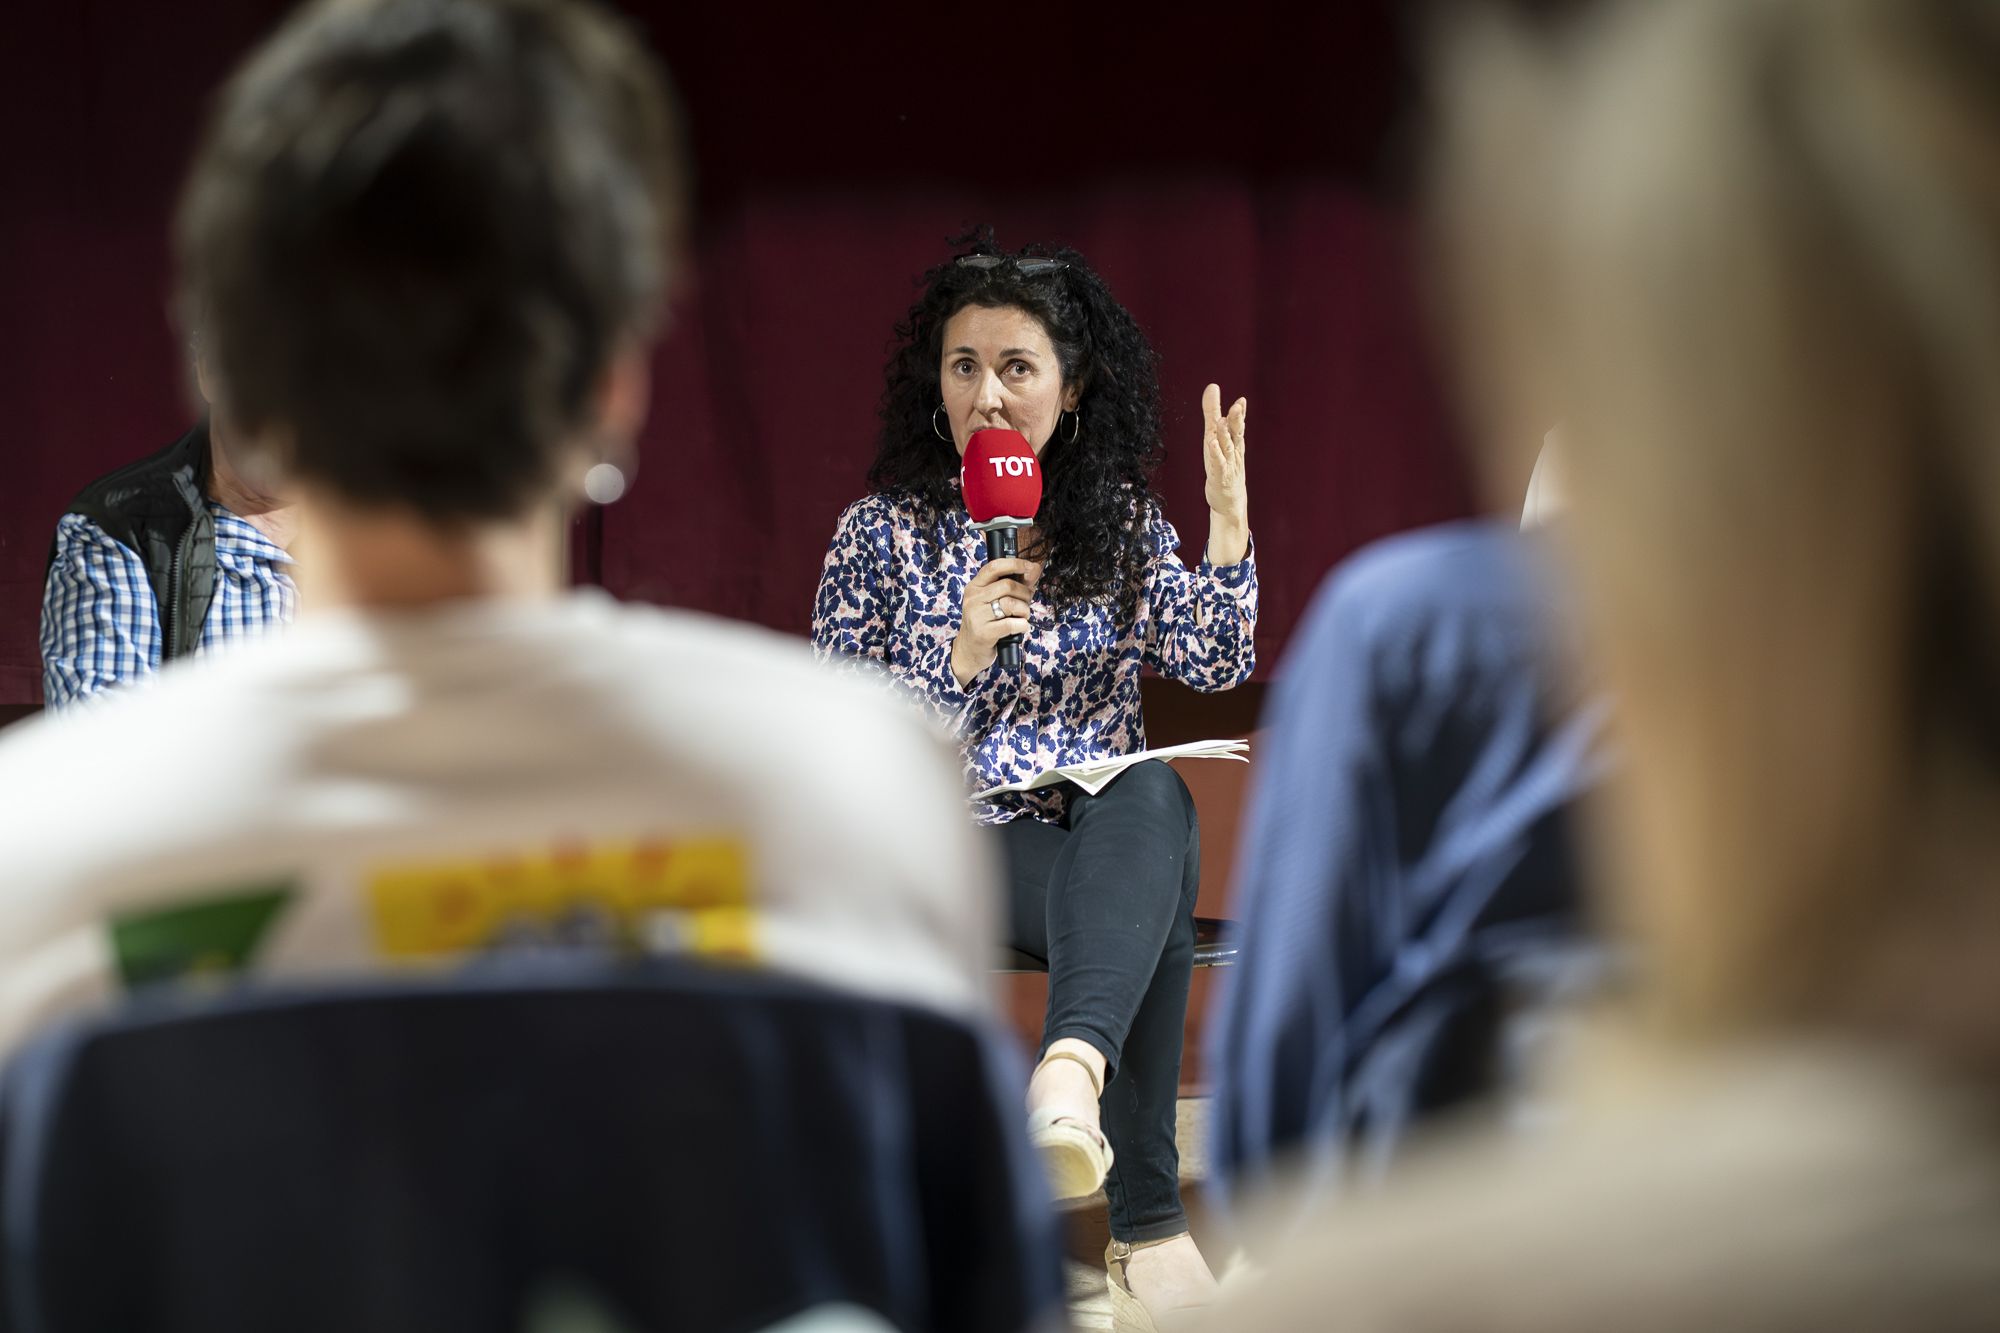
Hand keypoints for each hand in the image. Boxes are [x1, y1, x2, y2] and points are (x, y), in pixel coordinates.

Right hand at [952, 555, 1041, 686]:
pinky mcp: (984, 633)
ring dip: (1024, 610)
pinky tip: (1020, 627)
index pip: (995, 566)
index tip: (1030, 568)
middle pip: (1008, 585)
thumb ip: (1011, 585)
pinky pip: (1012, 624)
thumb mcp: (992, 600)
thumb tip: (1034, 569)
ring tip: (1022, 616)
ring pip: (1011, 604)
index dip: (1015, 564)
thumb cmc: (985, 622)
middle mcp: (973, 599)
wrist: (968, 650)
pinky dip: (1022, 625)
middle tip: (1027, 602)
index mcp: (975, 587)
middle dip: (1025, 593)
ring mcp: (977, 616)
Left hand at [1202, 383, 1247, 524]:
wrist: (1229, 499)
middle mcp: (1233, 452)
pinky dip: (1215, 454)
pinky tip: (1212, 444)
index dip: (1240, 413)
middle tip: (1238, 405)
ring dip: (1225, 434)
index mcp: (1234, 441)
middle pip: (1236, 434)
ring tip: (1222, 421)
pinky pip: (1218, 464)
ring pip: (1227, 447)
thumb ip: (1213, 412)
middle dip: (1237, 420)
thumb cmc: (1223, 464)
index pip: (1238, 425)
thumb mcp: (1216, 435)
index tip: (1241, 400)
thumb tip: (1212, 386)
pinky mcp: (1219, 476)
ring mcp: (1227, 464)